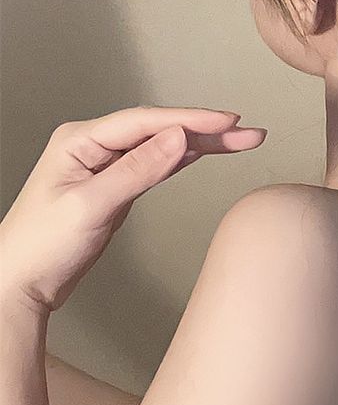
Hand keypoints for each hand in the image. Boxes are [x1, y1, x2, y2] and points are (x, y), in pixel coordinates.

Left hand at [0, 106, 266, 314]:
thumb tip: (179, 138)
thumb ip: (137, 169)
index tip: (228, 120)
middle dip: (207, 129)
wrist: (20, 285)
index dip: (191, 118)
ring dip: (204, 142)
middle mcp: (95, 144)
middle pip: (161, 128)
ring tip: (242, 140)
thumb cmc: (40, 246)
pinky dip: (186, 157)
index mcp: (81, 140)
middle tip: (249, 132)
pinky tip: (207, 151)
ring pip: (165, 144)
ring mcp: (107, 162)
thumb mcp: (91, 206)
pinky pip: (159, 162)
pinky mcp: (117, 182)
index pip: (147, 121)